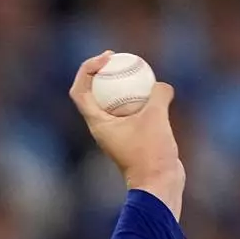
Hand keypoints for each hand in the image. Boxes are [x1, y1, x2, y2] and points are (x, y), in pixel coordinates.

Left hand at [70, 51, 185, 219]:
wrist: (158, 182)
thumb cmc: (151, 153)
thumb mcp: (156, 117)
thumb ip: (157, 95)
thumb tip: (159, 84)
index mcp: (97, 123)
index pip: (80, 91)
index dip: (87, 69)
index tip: (107, 58)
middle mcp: (101, 126)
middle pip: (91, 92)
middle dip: (98, 71)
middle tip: (114, 56)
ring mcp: (116, 131)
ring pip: (111, 100)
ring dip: (118, 83)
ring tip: (134, 68)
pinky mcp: (132, 134)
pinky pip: (130, 109)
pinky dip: (137, 96)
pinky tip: (154, 88)